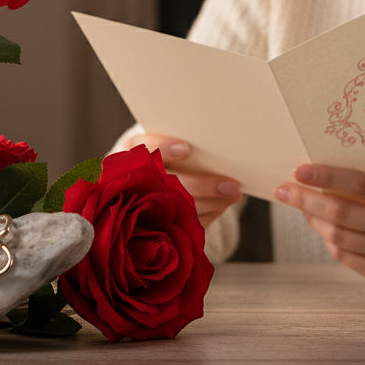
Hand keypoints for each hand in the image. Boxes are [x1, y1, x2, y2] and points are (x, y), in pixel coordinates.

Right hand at [119, 133, 241, 227]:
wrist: (144, 176)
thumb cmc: (161, 151)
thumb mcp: (165, 140)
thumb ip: (182, 139)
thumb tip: (215, 140)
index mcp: (130, 152)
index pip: (143, 147)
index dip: (164, 148)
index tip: (186, 148)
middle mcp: (132, 180)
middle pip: (166, 184)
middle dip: (202, 185)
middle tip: (230, 184)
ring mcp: (142, 206)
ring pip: (179, 208)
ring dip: (212, 202)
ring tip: (234, 193)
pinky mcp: (157, 224)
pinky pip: (182, 222)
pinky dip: (207, 214)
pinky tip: (223, 204)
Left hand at [274, 164, 364, 283]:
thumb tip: (316, 178)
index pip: (359, 184)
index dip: (326, 177)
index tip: (299, 170)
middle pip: (341, 214)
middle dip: (306, 200)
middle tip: (283, 190)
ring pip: (338, 237)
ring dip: (313, 220)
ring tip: (301, 206)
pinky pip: (344, 256)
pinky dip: (328, 239)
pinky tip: (321, 227)